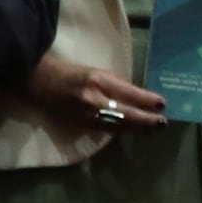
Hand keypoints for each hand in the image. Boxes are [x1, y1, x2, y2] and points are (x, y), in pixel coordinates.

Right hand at [28, 51, 164, 141]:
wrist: (39, 82)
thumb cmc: (70, 72)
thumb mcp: (96, 71)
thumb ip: (116, 83)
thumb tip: (137, 95)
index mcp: (98, 81)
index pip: (128, 93)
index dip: (146, 100)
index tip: (161, 104)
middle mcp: (93, 100)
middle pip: (125, 114)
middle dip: (146, 120)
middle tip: (162, 123)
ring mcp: (86, 116)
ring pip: (117, 126)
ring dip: (137, 128)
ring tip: (153, 129)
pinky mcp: (80, 126)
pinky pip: (105, 130)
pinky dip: (121, 130)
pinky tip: (133, 131)